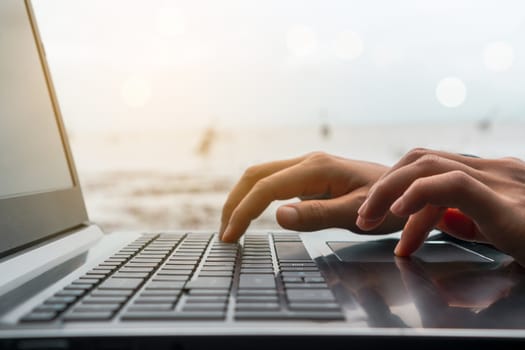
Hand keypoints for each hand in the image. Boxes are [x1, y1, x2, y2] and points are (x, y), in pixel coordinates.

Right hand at [220, 152, 404, 241]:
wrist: (406, 188)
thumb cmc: (388, 203)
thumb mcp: (357, 213)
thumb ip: (317, 214)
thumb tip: (278, 215)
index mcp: (316, 168)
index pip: (266, 187)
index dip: (244, 211)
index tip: (231, 236)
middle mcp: (307, 162)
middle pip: (255, 175)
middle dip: (234, 202)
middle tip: (224, 233)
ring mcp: (307, 167)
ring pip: (261, 176)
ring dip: (241, 198)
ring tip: (231, 225)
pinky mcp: (308, 176)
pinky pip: (273, 182)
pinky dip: (255, 197)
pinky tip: (252, 214)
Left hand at [356, 148, 524, 266]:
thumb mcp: (502, 230)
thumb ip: (471, 220)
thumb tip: (443, 220)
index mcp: (492, 176)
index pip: (431, 166)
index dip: (397, 185)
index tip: (378, 213)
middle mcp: (495, 171)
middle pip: (421, 160)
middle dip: (384, 186)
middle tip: (364, 217)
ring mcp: (501, 183)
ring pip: (428, 166)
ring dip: (389, 191)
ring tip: (369, 218)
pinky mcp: (506, 206)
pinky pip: (454, 186)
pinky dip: (419, 194)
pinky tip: (400, 211)